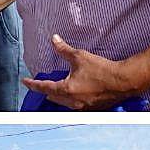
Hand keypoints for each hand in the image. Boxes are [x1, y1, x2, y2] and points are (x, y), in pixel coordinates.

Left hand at [20, 34, 137, 109]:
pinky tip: (73, 93)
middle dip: (46, 90)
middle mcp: (72, 102)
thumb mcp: (80, 57)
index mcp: (66, 89)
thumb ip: (64, 49)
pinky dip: (70, 99)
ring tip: (58, 86)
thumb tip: (54, 39)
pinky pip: (74, 106)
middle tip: (42, 82)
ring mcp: (81, 108)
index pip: (43, 88)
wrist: (124, 81)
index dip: (32, 84)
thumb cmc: (102, 69)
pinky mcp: (90, 110)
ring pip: (62, 103)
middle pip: (52, 97)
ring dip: (58, 95)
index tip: (26, 81)